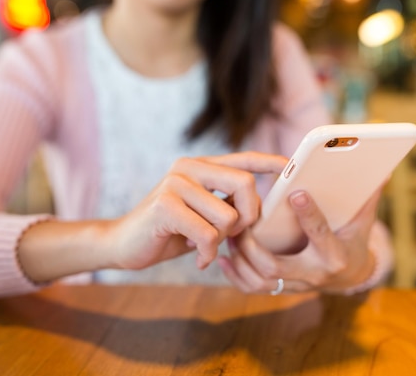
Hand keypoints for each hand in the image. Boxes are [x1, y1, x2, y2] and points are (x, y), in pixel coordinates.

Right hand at [105, 152, 287, 270]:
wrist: (123, 244)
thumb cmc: (170, 231)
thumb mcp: (203, 213)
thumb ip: (227, 203)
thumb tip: (261, 207)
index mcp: (201, 166)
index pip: (243, 158)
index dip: (270, 161)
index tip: (291, 164)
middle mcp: (189, 167)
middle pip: (245, 184)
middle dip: (248, 216)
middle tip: (234, 234)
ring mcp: (175, 183)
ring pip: (227, 216)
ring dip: (220, 240)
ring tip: (203, 244)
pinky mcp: (165, 205)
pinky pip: (207, 234)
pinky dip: (205, 252)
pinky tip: (195, 256)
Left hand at [217, 188, 381, 293]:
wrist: (352, 276)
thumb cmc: (353, 242)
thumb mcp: (362, 222)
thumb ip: (366, 197)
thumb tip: (381, 170)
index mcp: (334, 255)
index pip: (320, 233)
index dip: (309, 213)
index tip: (295, 191)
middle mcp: (314, 274)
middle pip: (276, 265)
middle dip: (252, 246)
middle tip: (241, 223)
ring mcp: (297, 285)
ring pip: (261, 281)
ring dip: (240, 261)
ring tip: (229, 238)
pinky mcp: (284, 289)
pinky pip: (255, 289)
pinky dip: (236, 277)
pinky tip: (225, 259)